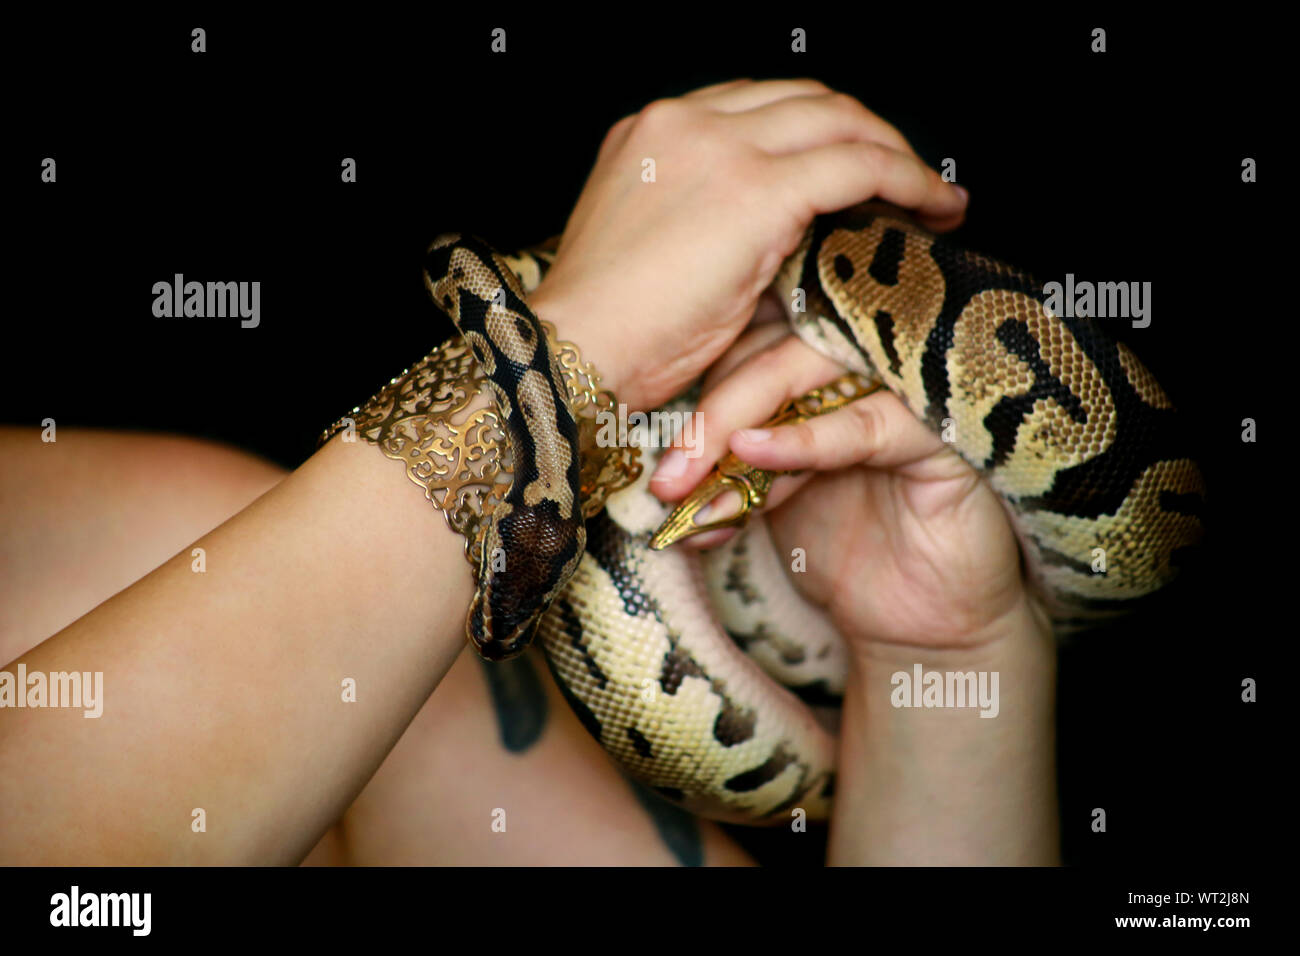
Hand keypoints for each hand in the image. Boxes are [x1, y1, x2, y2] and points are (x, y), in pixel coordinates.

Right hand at [529, 79, 967, 410]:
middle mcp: (684, 121)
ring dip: (896, 153)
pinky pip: (860, 165)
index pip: (758, 107)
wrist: (570, 355)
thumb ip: (706, 223)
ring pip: (840, 120)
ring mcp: (721, 147)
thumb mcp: (650, 255)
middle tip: (908, 178)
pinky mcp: (757, 189)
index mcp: (650, 133)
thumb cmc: (603, 332)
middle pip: (806, 99)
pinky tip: (935, 211)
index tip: (852, 166)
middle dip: (865, 132)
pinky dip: (908, 181)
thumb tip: (784, 240)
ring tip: (933, 196)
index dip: (817, 132)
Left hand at [649, 329, 1047, 663]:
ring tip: (692, 478)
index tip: (644, 450)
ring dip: (740, 424)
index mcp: (819, 367)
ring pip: (811, 372)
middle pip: (773, 349)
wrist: (912, 625)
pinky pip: (866, 424)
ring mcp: (907, 390)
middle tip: (666, 473)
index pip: (747, 342)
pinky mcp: (941, 435)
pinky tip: (754, 454)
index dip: (694, 387)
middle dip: (709, 410)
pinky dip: (805, 440)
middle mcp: (864, 364)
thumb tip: (652, 461)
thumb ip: (721, 460)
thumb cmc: (838, 553)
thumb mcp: (759, 497)